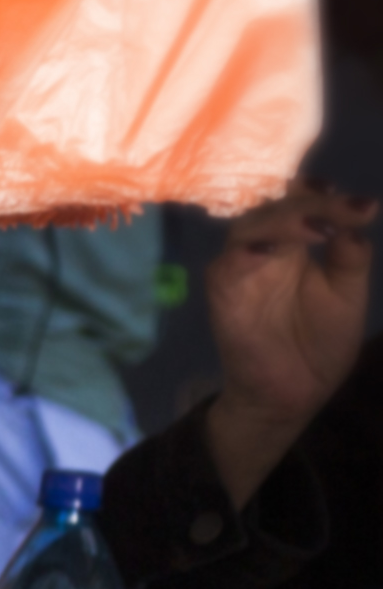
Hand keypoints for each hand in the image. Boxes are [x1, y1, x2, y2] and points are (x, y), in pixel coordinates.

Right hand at [207, 189, 375, 485]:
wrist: (294, 393)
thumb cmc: (320, 344)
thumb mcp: (348, 294)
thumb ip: (350, 256)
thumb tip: (358, 217)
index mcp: (295, 244)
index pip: (302, 204)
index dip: (325, 195)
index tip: (364, 204)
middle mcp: (265, 247)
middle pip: (277, 206)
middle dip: (312, 203)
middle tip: (348, 208)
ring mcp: (241, 267)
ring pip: (251, 225)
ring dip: (284, 220)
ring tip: (321, 225)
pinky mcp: (224, 291)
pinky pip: (228, 262)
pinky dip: (248, 250)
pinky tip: (274, 249)